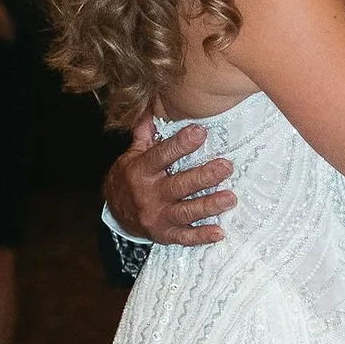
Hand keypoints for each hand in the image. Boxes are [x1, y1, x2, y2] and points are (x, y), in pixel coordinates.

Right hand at [105, 116, 236, 247]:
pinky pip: (184, 237)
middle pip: (178, 185)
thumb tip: (151, 106)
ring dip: (209, 205)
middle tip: (226, 167)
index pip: (162, 155)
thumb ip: (145, 133)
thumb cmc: (129, 179)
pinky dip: (201, 236)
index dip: (181, 144)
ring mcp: (157, 217)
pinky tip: (219, 232)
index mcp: (141, 171)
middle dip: (203, 177)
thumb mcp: (132, 155)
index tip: (201, 132)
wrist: (115, 213)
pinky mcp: (164, 234)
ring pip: (185, 212)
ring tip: (230, 198)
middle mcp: (149, 195)